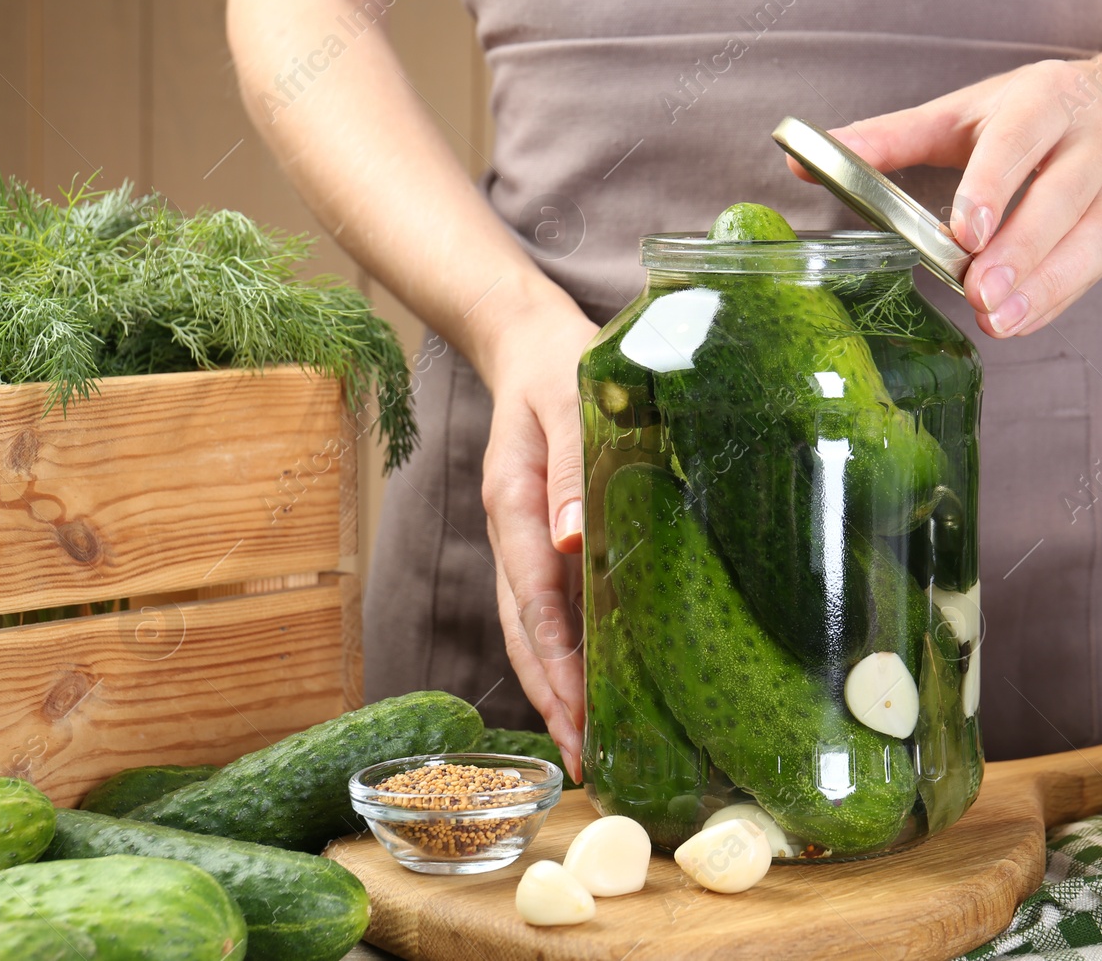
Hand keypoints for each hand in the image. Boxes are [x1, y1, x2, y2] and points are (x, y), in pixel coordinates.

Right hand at [475, 292, 598, 778]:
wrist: (527, 341)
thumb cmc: (559, 366)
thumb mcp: (570, 401)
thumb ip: (573, 467)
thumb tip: (571, 543)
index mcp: (514, 505)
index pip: (532, 601)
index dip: (555, 664)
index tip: (579, 714)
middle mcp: (512, 533)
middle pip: (524, 632)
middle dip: (552, 699)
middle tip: (583, 761)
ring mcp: (522, 540)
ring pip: (529, 629)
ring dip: (554, 687)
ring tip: (585, 744)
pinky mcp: (539, 538)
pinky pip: (544, 607)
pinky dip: (561, 653)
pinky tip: (588, 685)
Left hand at [789, 54, 1101, 338]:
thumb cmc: (1038, 113)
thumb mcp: (965, 110)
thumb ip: (890, 138)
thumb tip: (802, 159)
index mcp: (1043, 102)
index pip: (1019, 141)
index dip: (993, 187)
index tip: (963, 232)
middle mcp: (1090, 142)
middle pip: (1062, 198)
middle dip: (1022, 249)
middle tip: (980, 293)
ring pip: (1092, 239)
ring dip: (1046, 285)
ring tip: (999, 321)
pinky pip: (1097, 269)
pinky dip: (1058, 300)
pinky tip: (1020, 322)